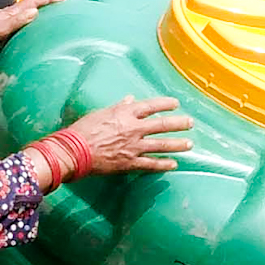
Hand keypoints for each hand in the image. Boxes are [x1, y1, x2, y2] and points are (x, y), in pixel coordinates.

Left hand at [0, 0, 63, 50]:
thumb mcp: (0, 29)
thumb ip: (17, 21)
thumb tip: (36, 11)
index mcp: (12, 12)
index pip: (34, 1)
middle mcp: (9, 13)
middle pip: (31, 3)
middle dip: (46, 1)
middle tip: (60, 2)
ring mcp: (4, 19)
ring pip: (25, 10)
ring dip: (38, 8)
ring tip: (49, 12)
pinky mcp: (0, 26)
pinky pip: (20, 19)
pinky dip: (28, 18)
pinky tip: (28, 25)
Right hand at [62, 96, 193, 174]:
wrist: (74, 152)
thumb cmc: (83, 130)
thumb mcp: (101, 113)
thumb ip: (119, 107)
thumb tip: (130, 100)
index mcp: (125, 114)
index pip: (150, 106)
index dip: (165, 104)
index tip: (175, 103)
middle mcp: (133, 129)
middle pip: (161, 125)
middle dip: (178, 124)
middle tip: (190, 123)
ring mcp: (133, 147)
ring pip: (161, 145)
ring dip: (177, 144)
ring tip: (189, 144)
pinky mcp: (130, 163)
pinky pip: (151, 164)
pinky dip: (163, 165)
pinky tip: (173, 164)